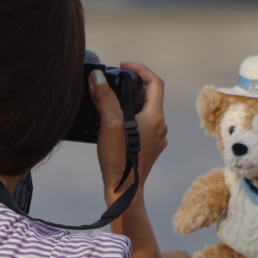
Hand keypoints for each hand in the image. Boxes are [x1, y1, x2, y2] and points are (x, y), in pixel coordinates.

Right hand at [90, 63, 167, 203]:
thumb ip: (105, 98)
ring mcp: (157, 139)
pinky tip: (116, 125)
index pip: (155, 82)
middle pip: (151, 96)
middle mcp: (161, 126)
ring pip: (147, 112)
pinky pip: (143, 126)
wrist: (124, 192)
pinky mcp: (150, 149)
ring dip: (132, 103)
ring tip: (112, 102)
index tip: (124, 65)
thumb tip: (97, 77)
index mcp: (155, 116)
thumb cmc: (119, 160)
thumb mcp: (109, 124)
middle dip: (133, 85)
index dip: (140, 69)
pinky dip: (132, 118)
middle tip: (114, 82)